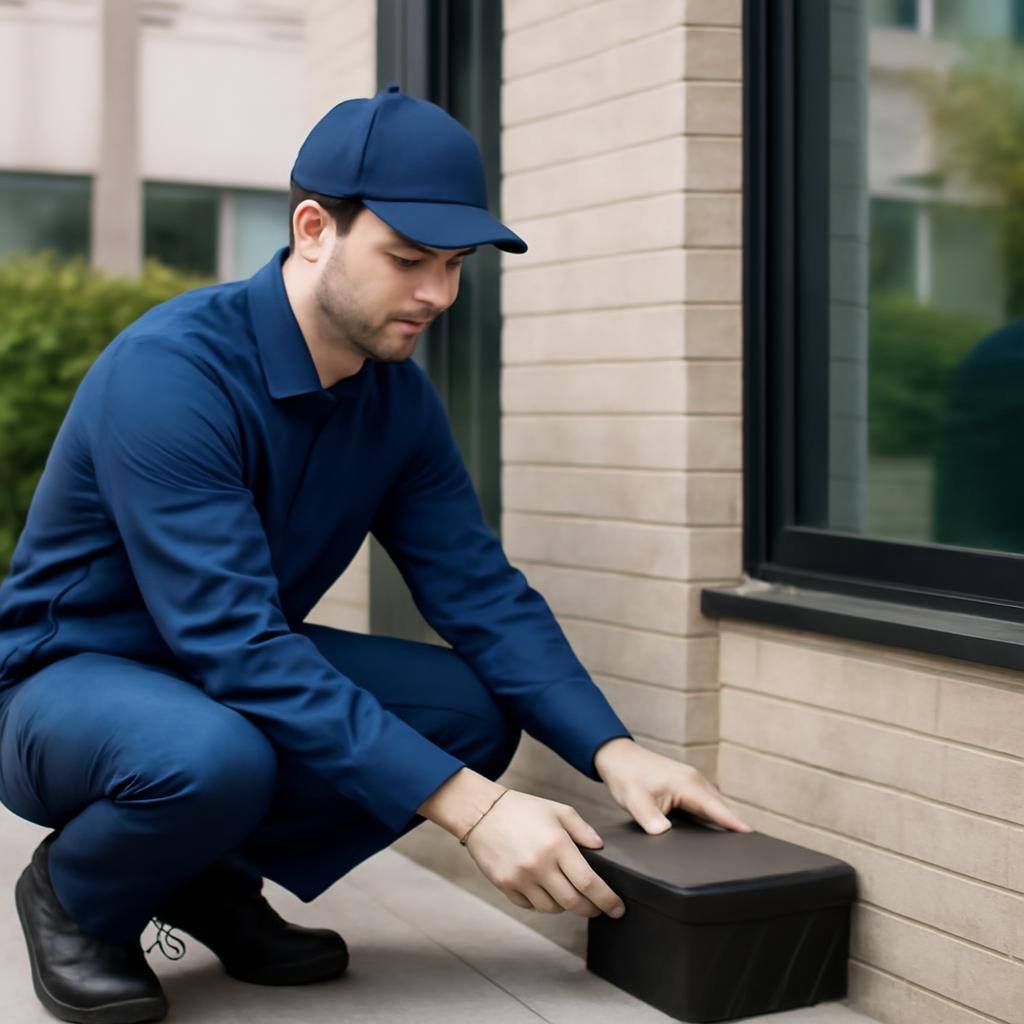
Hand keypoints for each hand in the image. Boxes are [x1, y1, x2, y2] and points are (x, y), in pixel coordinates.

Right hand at [462, 789, 625, 918]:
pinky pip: (530, 906)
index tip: (618, 908)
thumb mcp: (558, 810)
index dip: (607, 899)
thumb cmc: (522, 809)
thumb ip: (582, 829)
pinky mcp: (505, 885)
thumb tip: (600, 847)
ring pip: (552, 908)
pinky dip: (542, 902)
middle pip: (573, 902)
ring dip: (566, 906)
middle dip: (591, 909)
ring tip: (570, 894)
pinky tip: (545, 890)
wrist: (482, 812)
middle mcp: (539, 864)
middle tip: (599, 909)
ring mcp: (520, 878)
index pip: (589, 882)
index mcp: (557, 844)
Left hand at [593, 737, 753, 834]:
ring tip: (740, 849)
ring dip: (726, 822)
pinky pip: (707, 805)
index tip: (752, 837)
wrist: (618, 757)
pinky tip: (716, 835)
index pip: (717, 808)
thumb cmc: (627, 776)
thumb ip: (649, 816)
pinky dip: (714, 817)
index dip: (734, 823)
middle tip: (750, 854)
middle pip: (722, 808)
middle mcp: (696, 781)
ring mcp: (693, 783)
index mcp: (688, 784)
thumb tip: (663, 833)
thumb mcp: (633, 798)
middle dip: (735, 827)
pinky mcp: (688, 788)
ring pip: (716, 806)